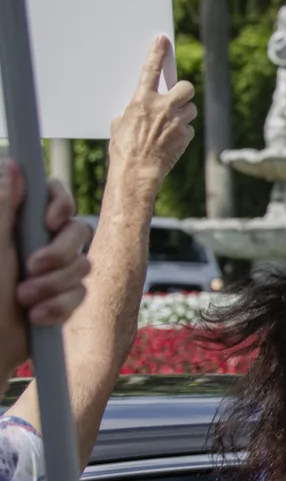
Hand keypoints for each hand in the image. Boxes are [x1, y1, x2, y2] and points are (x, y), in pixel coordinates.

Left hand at [0, 164, 93, 372]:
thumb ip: (3, 206)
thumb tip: (11, 164)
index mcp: (16, 224)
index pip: (52, 195)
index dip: (60, 203)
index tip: (51, 221)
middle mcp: (37, 242)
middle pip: (77, 230)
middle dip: (59, 254)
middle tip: (31, 268)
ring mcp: (53, 269)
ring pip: (83, 263)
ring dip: (55, 286)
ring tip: (26, 300)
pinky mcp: (64, 295)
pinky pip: (82, 292)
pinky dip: (60, 306)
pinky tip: (37, 316)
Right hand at [105, 36, 196, 202]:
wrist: (136, 170)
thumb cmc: (123, 148)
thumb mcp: (120, 123)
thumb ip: (134, 111)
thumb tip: (141, 110)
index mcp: (141, 100)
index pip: (150, 69)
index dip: (157, 52)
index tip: (162, 39)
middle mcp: (162, 106)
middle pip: (186, 87)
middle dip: (183, 90)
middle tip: (176, 97)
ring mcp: (176, 121)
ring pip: (190, 108)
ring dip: (183, 113)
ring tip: (169, 124)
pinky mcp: (185, 135)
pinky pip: (188, 128)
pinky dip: (182, 132)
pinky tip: (170, 140)